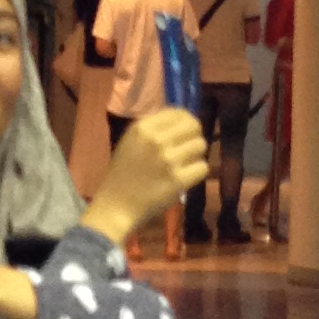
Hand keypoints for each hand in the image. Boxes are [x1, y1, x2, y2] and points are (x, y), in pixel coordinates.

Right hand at [83, 109, 208, 244]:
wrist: (116, 206)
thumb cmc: (122, 174)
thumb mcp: (131, 141)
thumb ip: (154, 128)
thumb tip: (182, 118)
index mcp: (142, 127)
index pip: (178, 112)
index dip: (185, 121)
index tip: (184, 131)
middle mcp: (156, 140)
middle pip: (194, 126)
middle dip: (194, 136)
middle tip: (188, 148)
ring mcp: (168, 160)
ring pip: (200, 145)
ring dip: (195, 155)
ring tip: (184, 164)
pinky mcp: (178, 180)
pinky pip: (202, 167)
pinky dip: (196, 173)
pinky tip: (185, 177)